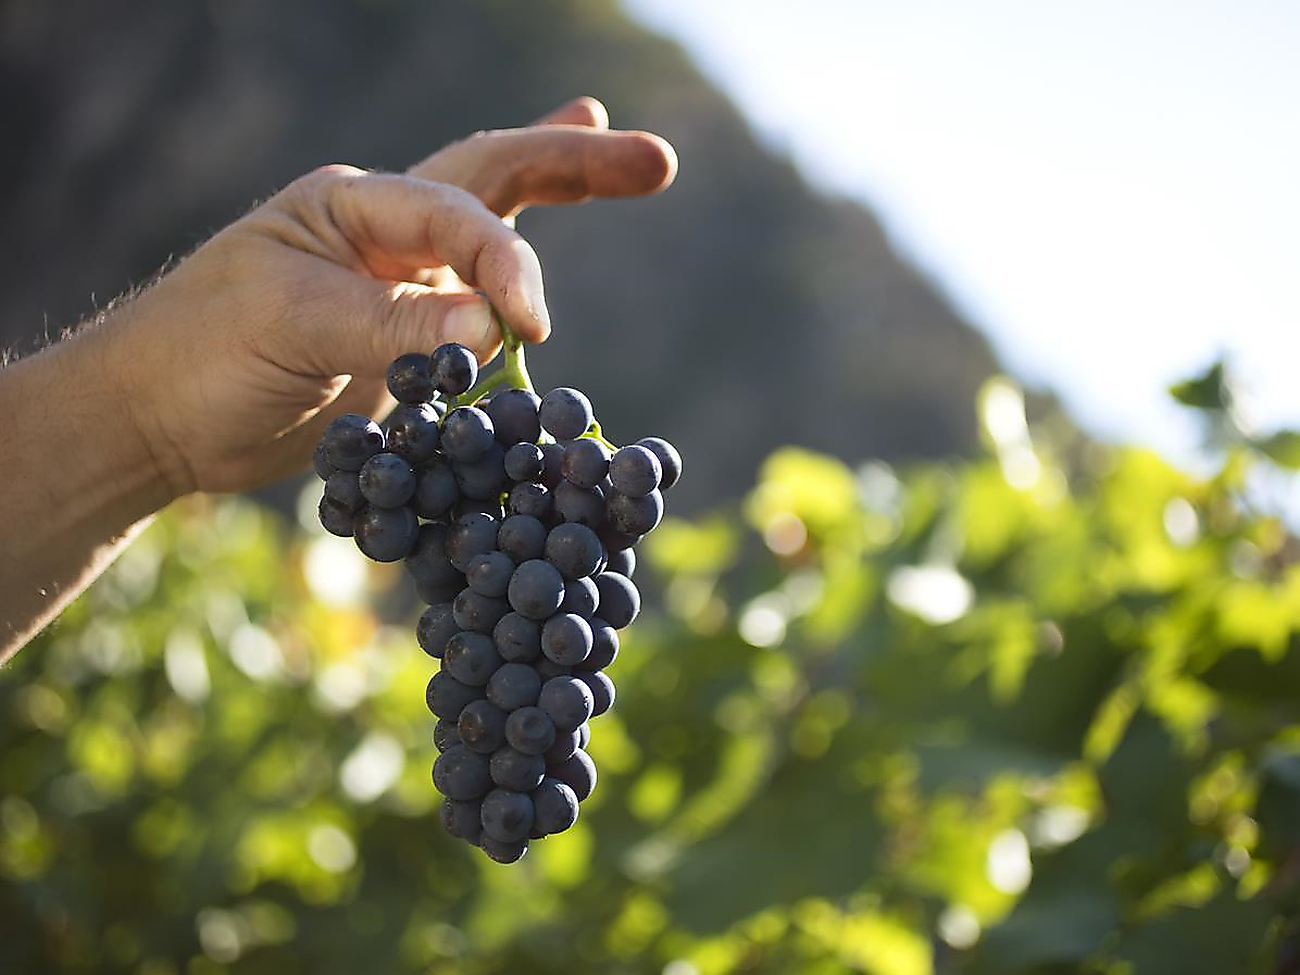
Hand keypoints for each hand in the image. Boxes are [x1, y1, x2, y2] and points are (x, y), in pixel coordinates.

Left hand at [107, 97, 675, 496]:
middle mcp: (385, 232)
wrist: (159, 422)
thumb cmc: (201, 357)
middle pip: (496, 178)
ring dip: (559, 191)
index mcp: (353, 204)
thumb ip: (393, 323)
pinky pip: (478, 308)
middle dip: (575, 165)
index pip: (457, 214)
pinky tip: (547, 287)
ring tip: (624, 159)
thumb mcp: (291, 327)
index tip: (532, 326)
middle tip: (655, 160)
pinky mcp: (405, 340)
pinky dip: (520, 290)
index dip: (506, 264)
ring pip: (494, 227)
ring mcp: (399, 283)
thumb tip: (494, 322)